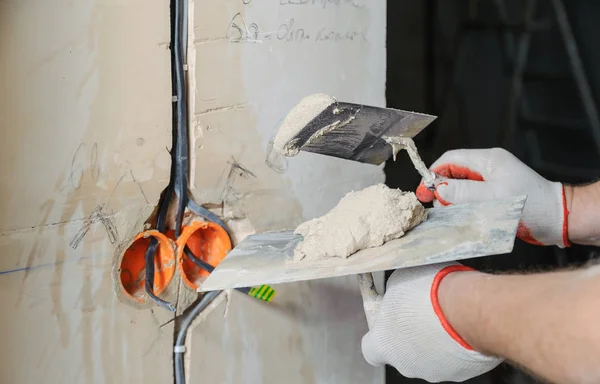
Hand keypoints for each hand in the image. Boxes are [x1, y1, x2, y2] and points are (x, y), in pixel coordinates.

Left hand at [361, 262, 502, 381]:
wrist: (467, 308)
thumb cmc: (428, 293)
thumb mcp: (397, 282)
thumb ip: (393, 296)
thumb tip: (397, 294)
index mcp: (384, 344)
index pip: (370, 349)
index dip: (379, 334)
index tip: (387, 320)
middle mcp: (406, 364)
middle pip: (402, 352)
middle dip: (410, 334)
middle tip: (421, 311)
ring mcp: (435, 371)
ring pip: (430, 355)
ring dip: (434, 339)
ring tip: (445, 315)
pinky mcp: (462, 372)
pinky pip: (455, 357)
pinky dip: (457, 344)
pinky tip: (460, 325)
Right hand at [416, 148, 569, 246]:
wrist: (558, 218)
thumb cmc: (531, 204)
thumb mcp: (494, 197)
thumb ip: (464, 192)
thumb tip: (439, 189)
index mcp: (488, 160)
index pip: (451, 159)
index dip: (434, 173)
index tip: (424, 191)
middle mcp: (489, 167)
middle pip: (454, 172)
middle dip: (443, 189)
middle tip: (438, 207)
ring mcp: (492, 181)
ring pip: (461, 186)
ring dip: (452, 200)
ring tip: (450, 214)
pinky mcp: (495, 194)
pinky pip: (471, 197)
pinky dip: (463, 206)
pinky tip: (461, 216)